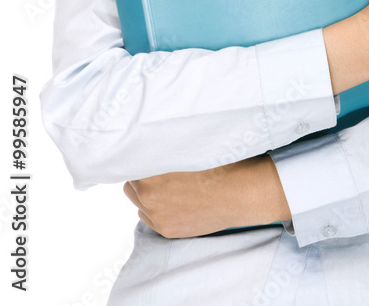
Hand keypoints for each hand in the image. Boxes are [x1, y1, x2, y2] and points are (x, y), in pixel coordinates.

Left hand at [123, 155, 290, 237]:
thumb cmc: (218, 165)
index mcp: (151, 174)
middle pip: (130, 185)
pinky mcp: (166, 230)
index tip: (146, 155)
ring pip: (139, 203)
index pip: (130, 165)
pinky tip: (173, 200)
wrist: (238, 194)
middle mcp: (149, 197)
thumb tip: (149, 139)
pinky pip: (149, 218)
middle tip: (157, 170)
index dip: (139, 159)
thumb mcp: (188, 147)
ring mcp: (157, 216)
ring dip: (147, 194)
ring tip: (167, 186)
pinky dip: (156, 209)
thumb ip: (164, 148)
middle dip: (141, 177)